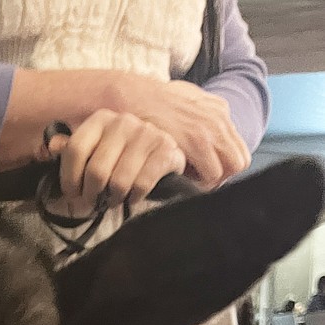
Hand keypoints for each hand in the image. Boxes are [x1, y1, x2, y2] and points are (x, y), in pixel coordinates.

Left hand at [47, 110, 185, 212]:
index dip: (69, 178)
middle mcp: (124, 121)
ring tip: (114, 199)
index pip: (75, 150)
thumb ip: (72, 149)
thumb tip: (52, 146)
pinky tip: (133, 196)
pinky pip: (141, 184)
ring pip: (118, 181)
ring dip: (113, 198)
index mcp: (101, 119)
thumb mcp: (94, 150)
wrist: (162, 156)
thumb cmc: (121, 157)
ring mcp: (147, 134)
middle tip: (94, 201)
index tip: (72, 193)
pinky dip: (134, 197)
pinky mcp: (166, 150)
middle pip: (96, 171)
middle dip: (92, 194)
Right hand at [125, 77, 250, 188]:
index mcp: (218, 109)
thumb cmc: (149, 104)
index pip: (235, 148)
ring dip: (212, 180)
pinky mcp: (198, 140)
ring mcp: (211, 128)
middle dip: (222, 175)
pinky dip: (200, 182)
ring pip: (230, 169)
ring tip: (189, 180)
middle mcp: (220, 117)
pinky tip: (183, 176)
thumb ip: (194, 118)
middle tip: (199, 180)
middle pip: (239, 161)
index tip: (201, 171)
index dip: (221, 165)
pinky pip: (213, 173)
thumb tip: (195, 139)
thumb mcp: (180, 103)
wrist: (132, 95)